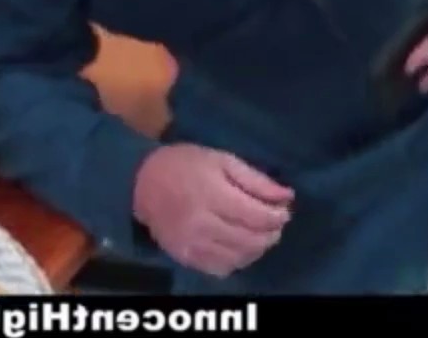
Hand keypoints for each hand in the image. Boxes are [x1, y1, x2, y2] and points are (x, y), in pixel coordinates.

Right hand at [132, 144, 293, 278]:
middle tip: (275, 223)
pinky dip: (237, 260)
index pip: (257, 216)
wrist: (141, 183)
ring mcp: (193, 245)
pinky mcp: (186, 257)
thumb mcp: (221, 159)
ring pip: (239, 257)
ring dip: (257, 248)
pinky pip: (221, 268)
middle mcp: (203, 224)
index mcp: (212, 195)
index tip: (284, 210)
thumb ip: (254, 179)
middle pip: (251, 240)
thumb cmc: (184, 164)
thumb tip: (286, 196)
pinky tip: (239, 247)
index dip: (277, 216)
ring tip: (260, 235)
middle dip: (271, 233)